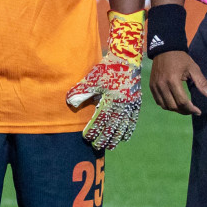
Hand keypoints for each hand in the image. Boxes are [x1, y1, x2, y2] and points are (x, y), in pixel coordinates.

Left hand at [68, 10, 144, 149]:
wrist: (127, 60)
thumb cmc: (107, 69)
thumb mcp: (92, 78)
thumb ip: (81, 91)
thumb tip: (70, 102)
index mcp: (110, 99)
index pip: (100, 119)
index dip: (93, 129)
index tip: (86, 137)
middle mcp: (122, 104)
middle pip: (112, 126)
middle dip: (104, 138)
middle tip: (96, 147)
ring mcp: (130, 105)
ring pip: (123, 126)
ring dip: (116, 138)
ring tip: (110, 147)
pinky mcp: (136, 103)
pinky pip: (132, 120)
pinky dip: (128, 130)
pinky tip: (124, 138)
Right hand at [148, 50, 206, 115]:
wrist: (164, 49)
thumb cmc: (180, 59)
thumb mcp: (193, 68)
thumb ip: (202, 83)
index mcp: (172, 80)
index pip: (182, 101)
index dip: (191, 109)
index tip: (198, 111)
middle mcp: (162, 85)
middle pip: (173, 106)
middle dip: (184, 111)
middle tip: (192, 110)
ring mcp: (155, 86)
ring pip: (165, 106)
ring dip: (175, 109)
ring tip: (184, 108)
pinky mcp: (151, 86)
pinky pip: (158, 101)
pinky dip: (166, 105)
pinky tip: (174, 103)